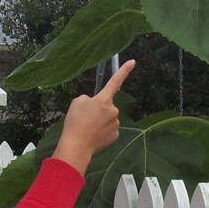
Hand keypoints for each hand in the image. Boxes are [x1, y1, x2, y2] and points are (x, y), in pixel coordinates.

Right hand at [52, 60, 134, 174]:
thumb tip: (95, 105)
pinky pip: (109, 130)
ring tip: (87, 128)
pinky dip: (102, 132)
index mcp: (104, 99)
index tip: (133, 61)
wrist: (77, 146)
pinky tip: (94, 136)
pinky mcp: (115, 136)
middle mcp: (113, 110)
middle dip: (99, 110)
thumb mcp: (77, 103)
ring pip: (108, 119)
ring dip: (100, 121)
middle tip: (85, 118)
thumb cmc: (75, 122)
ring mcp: (116, 124)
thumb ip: (89, 100)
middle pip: (106, 106)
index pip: (115, 81)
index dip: (124, 70)